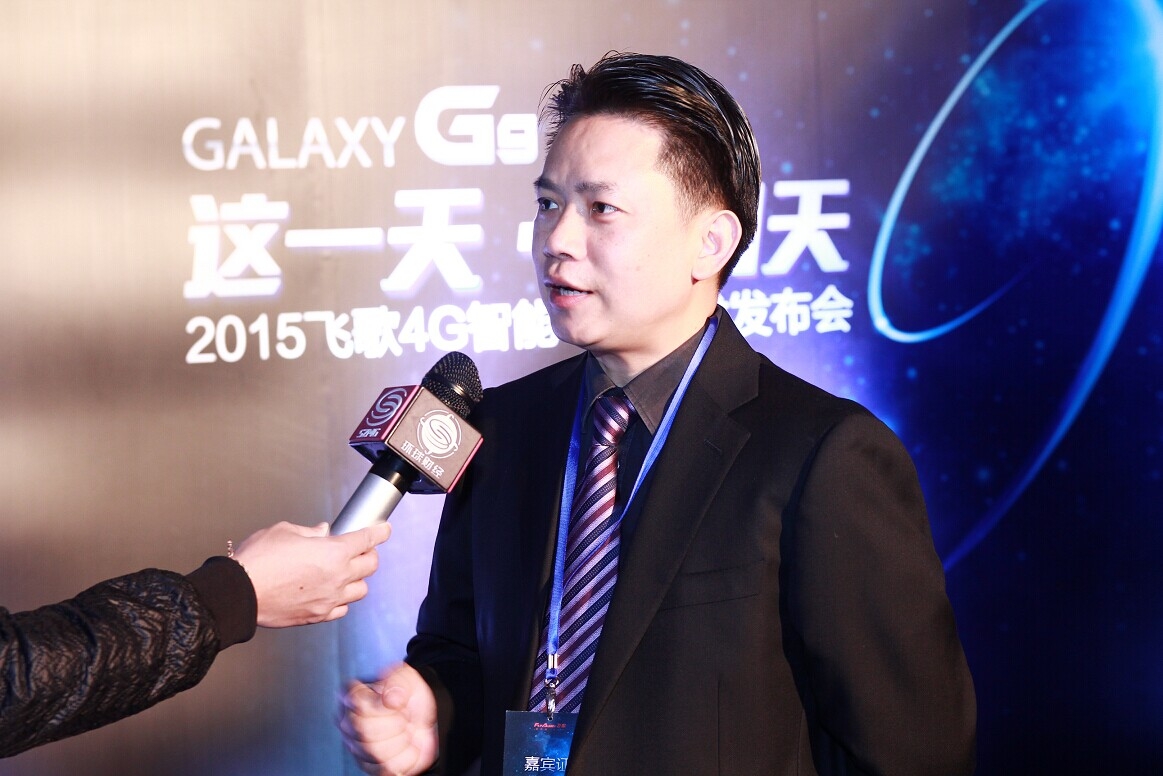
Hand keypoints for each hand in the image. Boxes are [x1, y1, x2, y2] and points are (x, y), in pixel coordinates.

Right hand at [232, 520, 391, 626]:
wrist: (239, 594)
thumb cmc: (258, 561)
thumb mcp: (284, 531)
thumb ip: (309, 532)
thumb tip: (321, 532)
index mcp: (333, 552)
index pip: (367, 539)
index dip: (379, 532)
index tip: (384, 530)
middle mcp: (337, 577)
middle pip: (370, 565)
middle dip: (369, 553)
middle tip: (361, 548)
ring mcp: (329, 599)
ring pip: (361, 590)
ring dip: (357, 579)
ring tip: (346, 572)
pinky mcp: (318, 616)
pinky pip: (342, 609)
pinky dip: (342, 600)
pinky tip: (333, 593)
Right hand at [339, 662, 438, 775]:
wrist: (425, 716)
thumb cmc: (409, 695)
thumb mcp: (406, 678)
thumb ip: (397, 682)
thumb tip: (391, 699)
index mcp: (351, 696)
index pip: (357, 702)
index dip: (382, 704)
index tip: (397, 702)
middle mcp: (347, 722)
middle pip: (365, 730)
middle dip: (395, 722)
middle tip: (404, 715)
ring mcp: (356, 746)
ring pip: (376, 752)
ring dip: (401, 740)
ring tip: (405, 729)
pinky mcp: (369, 766)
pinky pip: (386, 768)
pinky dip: (406, 756)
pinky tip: (407, 744)